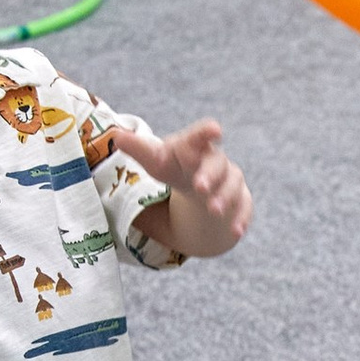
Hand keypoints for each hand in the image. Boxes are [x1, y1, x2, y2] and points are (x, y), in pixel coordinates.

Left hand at [136, 117, 251, 259]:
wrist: (200, 184)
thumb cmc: (175, 167)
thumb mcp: (156, 160)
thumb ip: (138, 148)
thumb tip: (115, 134)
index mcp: (194, 147)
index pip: (200, 135)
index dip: (207, 131)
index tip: (215, 130)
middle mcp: (215, 161)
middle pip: (217, 164)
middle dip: (210, 175)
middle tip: (199, 187)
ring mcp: (230, 180)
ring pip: (232, 185)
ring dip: (224, 198)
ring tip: (214, 211)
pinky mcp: (240, 200)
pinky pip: (244, 208)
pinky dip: (241, 218)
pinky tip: (236, 231)